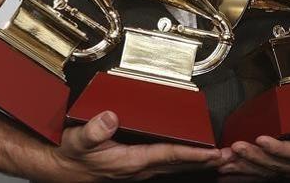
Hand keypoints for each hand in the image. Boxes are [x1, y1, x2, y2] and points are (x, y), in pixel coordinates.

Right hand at [45, 110, 226, 180]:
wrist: (59, 167)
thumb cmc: (71, 153)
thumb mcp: (78, 140)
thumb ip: (94, 130)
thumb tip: (111, 117)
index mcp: (130, 161)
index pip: (169, 155)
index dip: (193, 154)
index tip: (213, 153)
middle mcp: (138, 168)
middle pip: (179, 163)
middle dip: (205, 161)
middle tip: (230, 157)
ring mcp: (138, 171)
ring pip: (175, 166)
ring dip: (198, 162)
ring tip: (220, 158)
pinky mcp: (135, 168)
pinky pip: (166, 165)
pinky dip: (184, 161)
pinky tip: (193, 158)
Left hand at [219, 103, 289, 179]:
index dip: (279, 148)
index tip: (260, 139)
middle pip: (276, 165)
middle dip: (253, 157)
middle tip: (231, 150)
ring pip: (269, 172)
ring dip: (246, 167)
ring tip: (224, 161)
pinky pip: (270, 176)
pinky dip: (250, 174)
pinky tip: (233, 172)